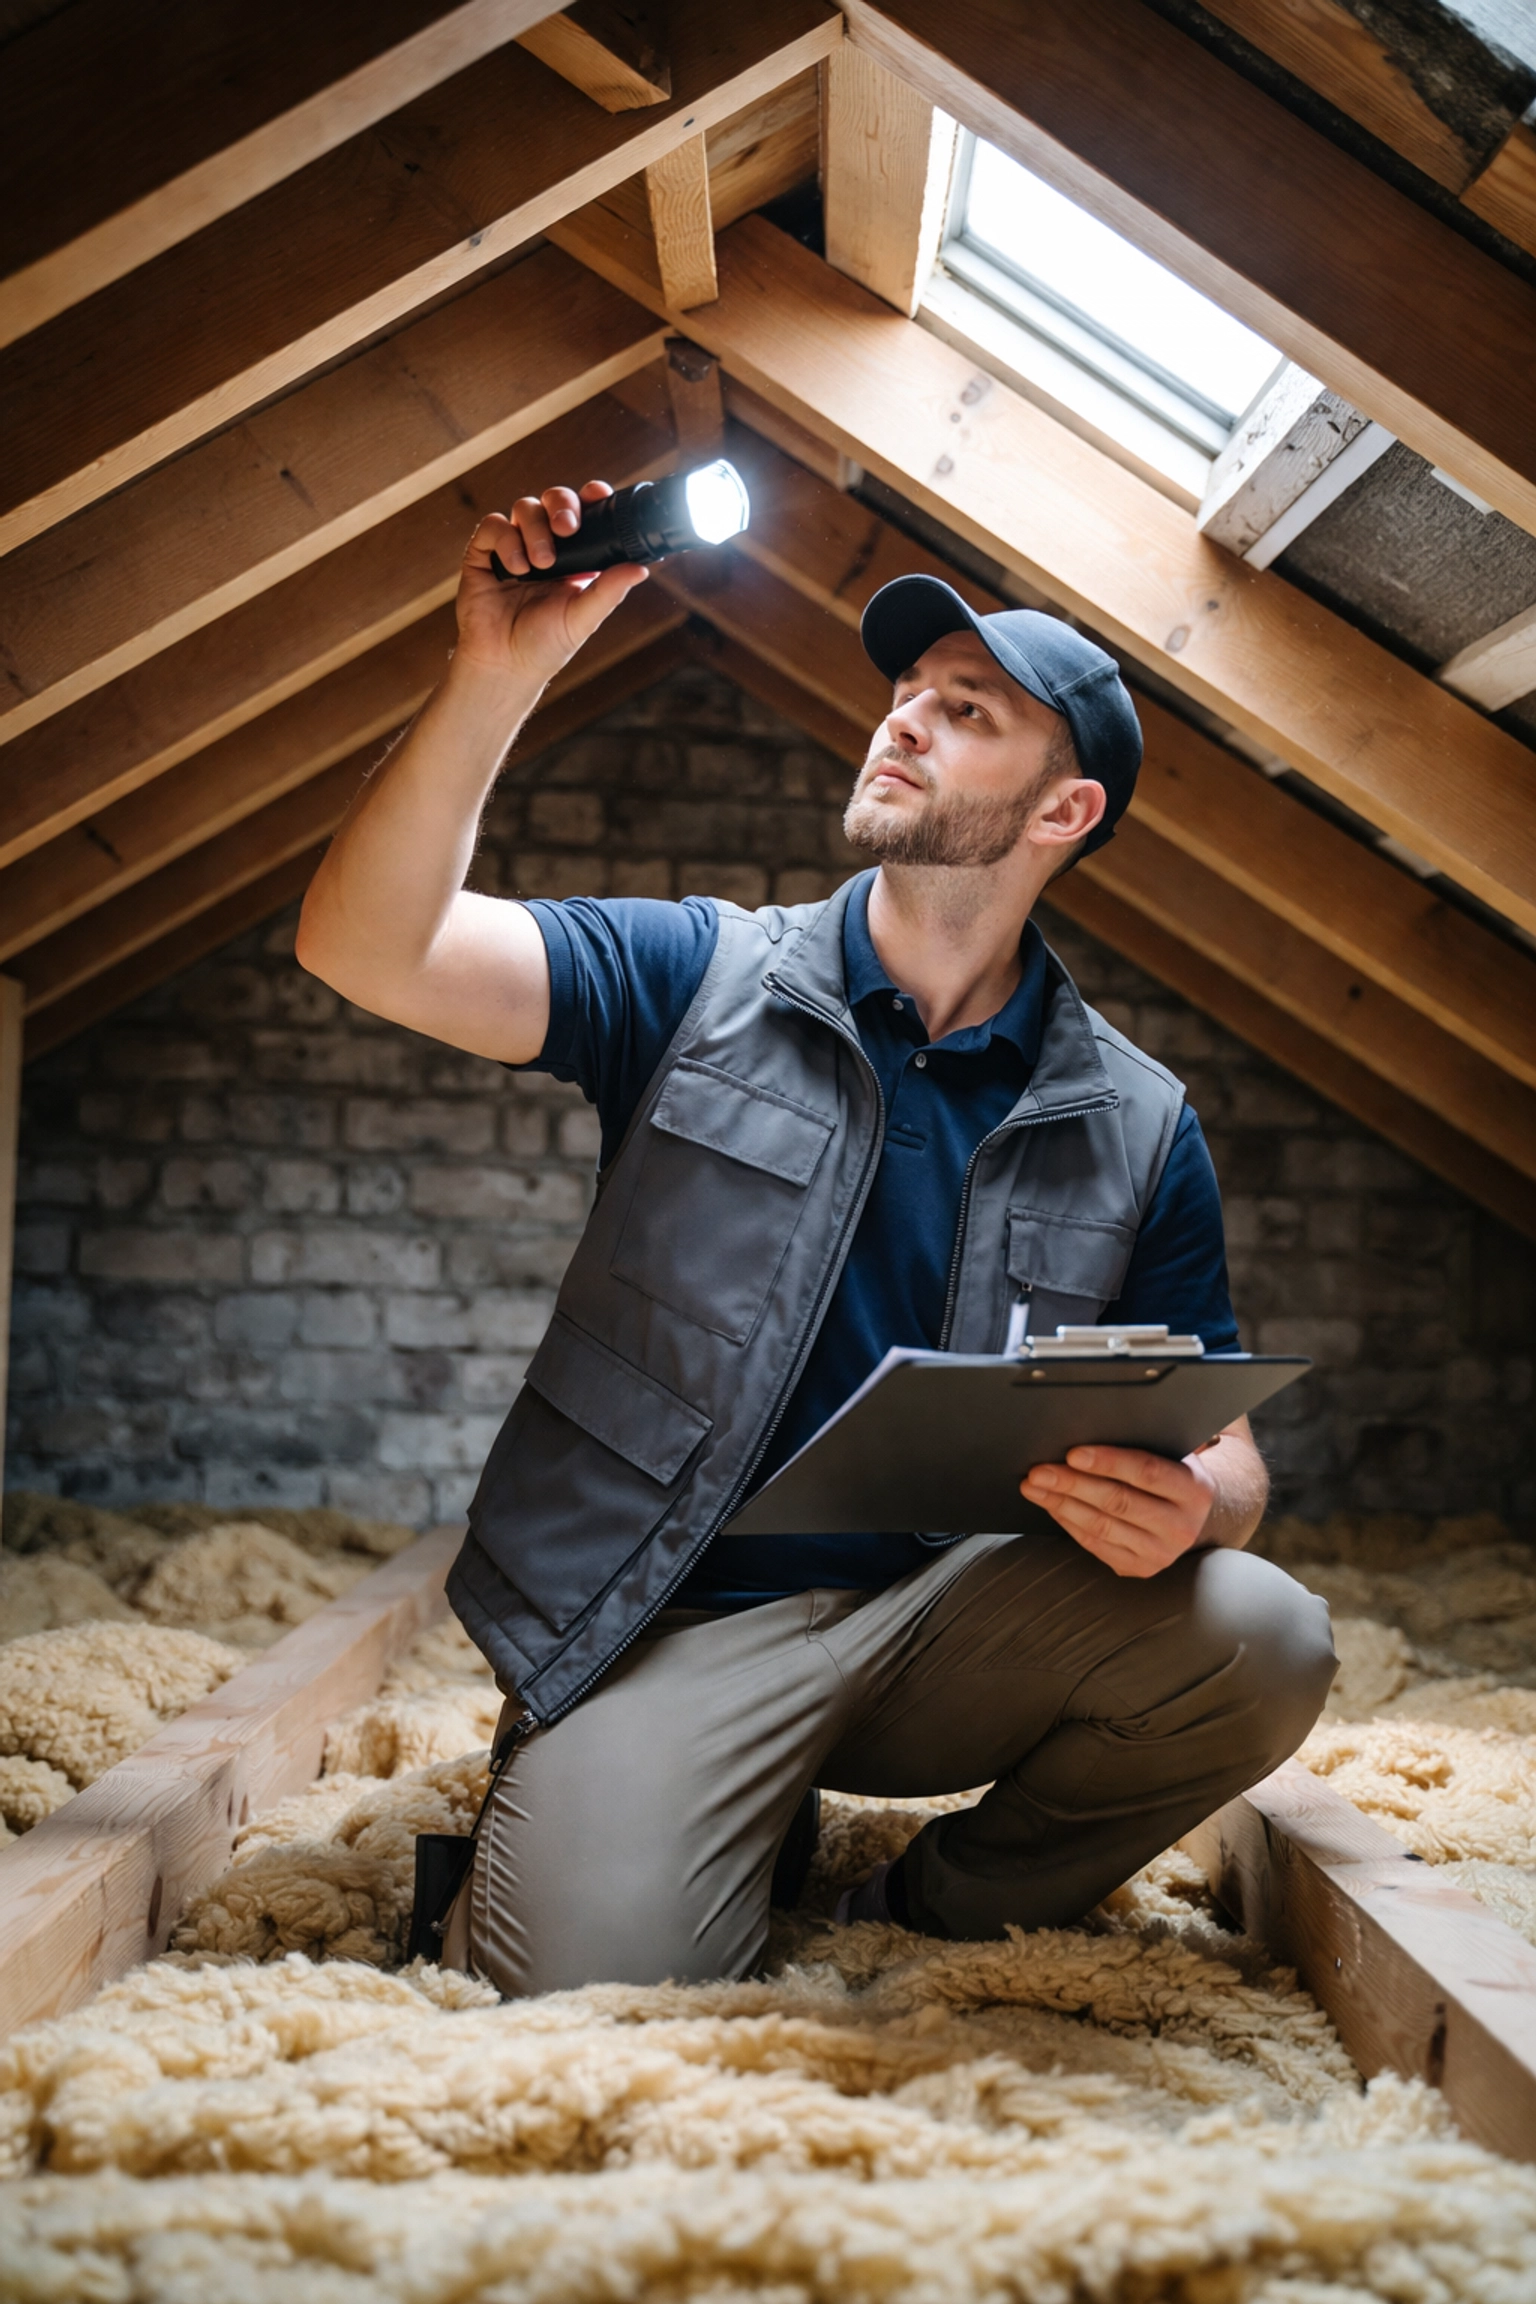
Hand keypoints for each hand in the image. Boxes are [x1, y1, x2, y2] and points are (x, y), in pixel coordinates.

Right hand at [454, 480, 648, 689]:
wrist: (506, 665)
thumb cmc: (546, 645)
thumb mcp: (583, 618)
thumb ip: (609, 591)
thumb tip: (642, 568)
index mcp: (574, 556)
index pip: (584, 512)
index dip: (591, 497)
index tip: (597, 495)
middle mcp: (545, 545)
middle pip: (554, 499)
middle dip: (562, 505)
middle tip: (567, 529)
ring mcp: (513, 546)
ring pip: (525, 507)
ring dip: (535, 530)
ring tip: (541, 564)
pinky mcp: (484, 553)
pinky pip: (494, 526)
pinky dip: (507, 541)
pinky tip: (516, 570)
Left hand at [1020, 1443, 1217, 1577]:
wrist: (1193, 1515)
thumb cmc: (1172, 1473)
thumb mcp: (1172, 1454)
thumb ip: (1144, 1442)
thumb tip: (1090, 1425)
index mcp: (1195, 1490)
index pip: (1147, 1472)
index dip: (1107, 1462)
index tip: (1073, 1453)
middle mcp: (1182, 1526)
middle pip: (1118, 1502)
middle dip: (1073, 1484)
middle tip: (1039, 1470)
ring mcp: (1161, 1553)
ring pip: (1102, 1526)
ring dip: (1061, 1504)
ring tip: (1034, 1486)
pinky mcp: (1140, 1568)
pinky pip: (1096, 1545)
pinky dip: (1069, 1523)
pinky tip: (1051, 1505)